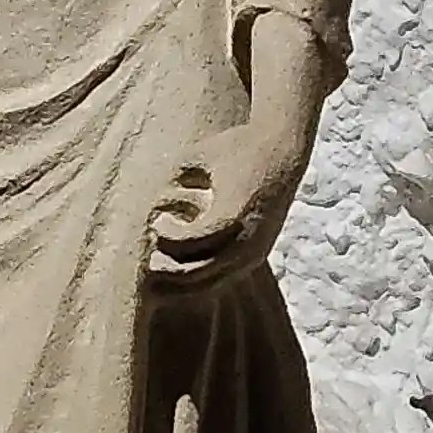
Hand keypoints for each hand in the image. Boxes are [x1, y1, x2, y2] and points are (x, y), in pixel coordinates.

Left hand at [148, 123, 306, 290]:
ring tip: (160, 263)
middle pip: (197, 271)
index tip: (157, 219)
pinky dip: (197, 282)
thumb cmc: (238, 148)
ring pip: (209, 284)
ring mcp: (254, 251)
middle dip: (167, 266)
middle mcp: (248, 237)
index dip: (167, 234)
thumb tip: (151, 205)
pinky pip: (222, 281)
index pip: (191, 240)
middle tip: (149, 252)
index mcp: (234, 211)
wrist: (284, 152)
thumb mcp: (201, 155)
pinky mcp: (256, 257)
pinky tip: (179, 267)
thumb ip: (174, 179)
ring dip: (180, 280)